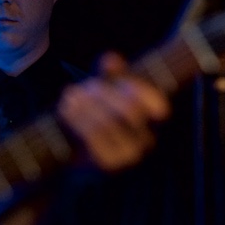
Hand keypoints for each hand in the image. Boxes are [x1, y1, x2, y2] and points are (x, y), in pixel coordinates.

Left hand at [57, 52, 169, 170]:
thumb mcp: (103, 91)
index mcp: (150, 121)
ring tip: (69, 95)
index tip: (120, 80)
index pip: (158, 106)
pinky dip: (78, 120)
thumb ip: (110, 75)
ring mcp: (129, 155)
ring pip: (109, 122)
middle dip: (105, 92)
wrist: (68, 154)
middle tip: (86, 86)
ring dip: (86, 104)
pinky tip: (65, 111)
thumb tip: (111, 58)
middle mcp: (145, 140)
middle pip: (129, 108)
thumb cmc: (92, 116)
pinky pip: (95, 138)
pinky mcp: (109, 166)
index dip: (143, 91)